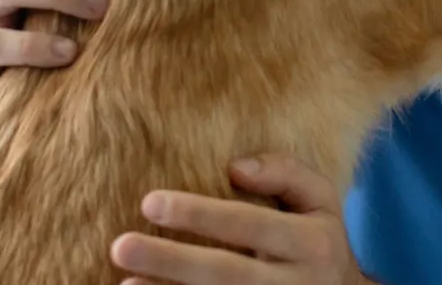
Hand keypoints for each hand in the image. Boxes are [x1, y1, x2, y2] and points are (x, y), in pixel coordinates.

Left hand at [110, 153, 371, 284]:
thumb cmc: (317, 238)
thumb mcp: (320, 200)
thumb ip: (285, 173)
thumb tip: (235, 167)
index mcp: (312, 242)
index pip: (248, 224)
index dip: (200, 214)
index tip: (151, 202)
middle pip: (226, 274)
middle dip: (172, 261)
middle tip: (121, 245)